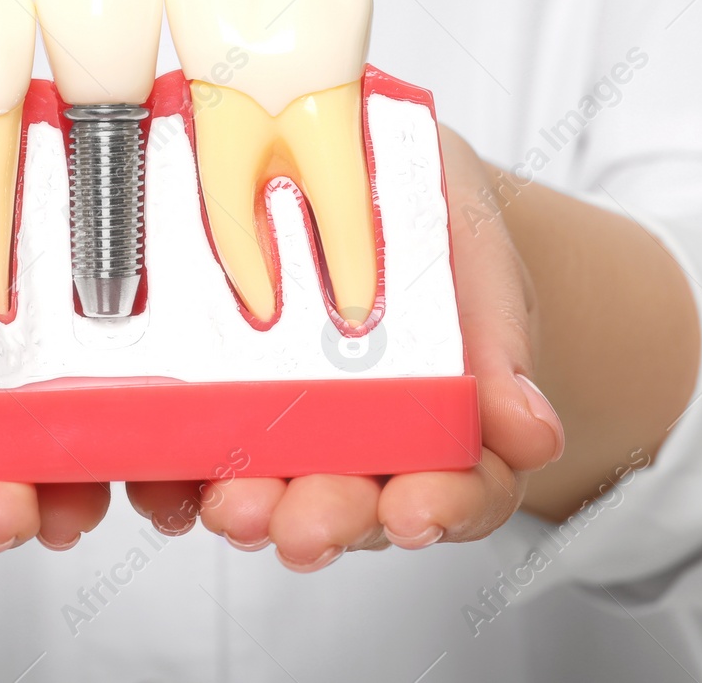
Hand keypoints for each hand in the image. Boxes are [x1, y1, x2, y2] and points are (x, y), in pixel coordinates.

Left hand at [126, 124, 564, 569]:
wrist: (360, 175)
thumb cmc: (429, 218)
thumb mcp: (475, 249)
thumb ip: (500, 336)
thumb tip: (534, 434)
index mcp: (453, 422)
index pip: (465, 490)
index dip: (444, 510)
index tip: (415, 512)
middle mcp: (370, 446)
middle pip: (359, 509)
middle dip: (331, 520)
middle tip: (305, 526)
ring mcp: (290, 435)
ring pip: (275, 495)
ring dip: (253, 508)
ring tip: (236, 505)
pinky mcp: (214, 410)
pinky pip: (191, 460)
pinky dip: (177, 482)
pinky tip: (167, 487)